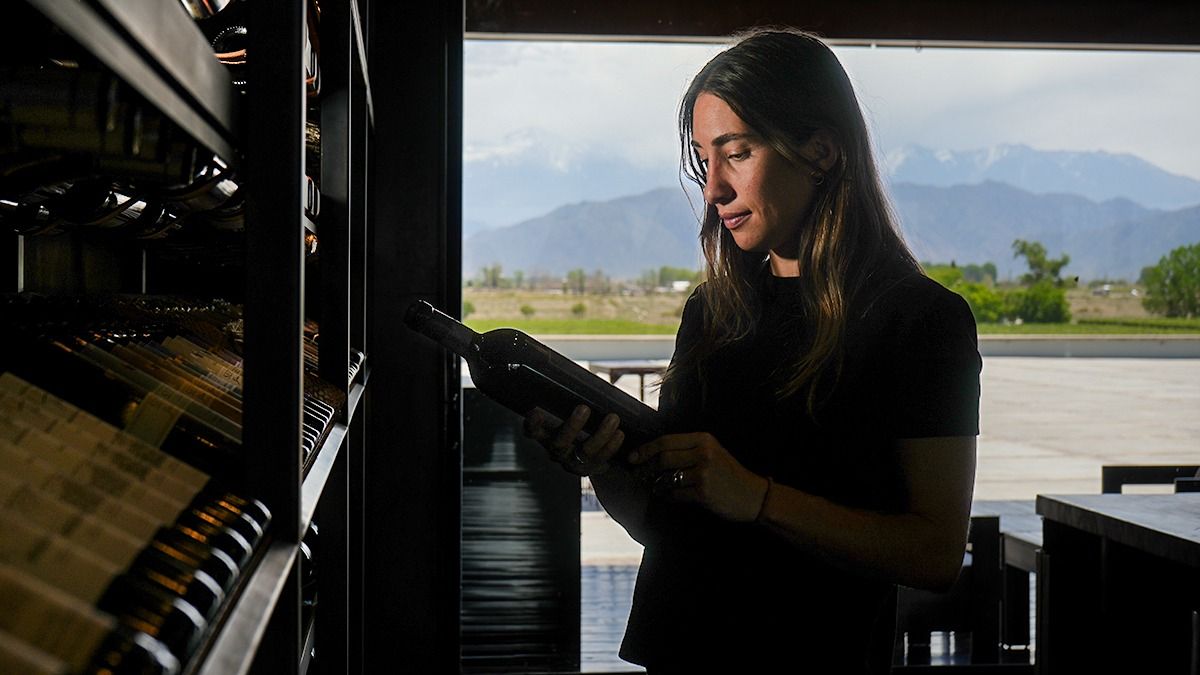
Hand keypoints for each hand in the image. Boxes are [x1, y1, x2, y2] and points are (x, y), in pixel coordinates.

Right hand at [523, 405, 624, 476]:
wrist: (590, 450)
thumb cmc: (574, 419)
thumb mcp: (565, 409)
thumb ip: (564, 397)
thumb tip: (567, 369)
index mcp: (545, 435)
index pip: (532, 431)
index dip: (532, 425)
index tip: (535, 412)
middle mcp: (557, 451)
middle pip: (559, 443)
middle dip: (572, 426)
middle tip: (584, 408)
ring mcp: (574, 462)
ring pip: (585, 452)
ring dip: (601, 434)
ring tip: (613, 418)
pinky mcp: (592, 468)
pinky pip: (602, 459)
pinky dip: (611, 446)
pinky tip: (620, 434)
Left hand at [629, 432, 768, 521]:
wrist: (753, 495)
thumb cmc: (730, 474)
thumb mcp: (713, 452)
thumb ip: (688, 449)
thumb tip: (656, 453)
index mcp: (703, 439)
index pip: (666, 440)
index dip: (646, 449)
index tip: (634, 456)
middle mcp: (703, 453)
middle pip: (663, 458)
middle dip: (646, 467)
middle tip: (638, 474)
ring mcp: (704, 473)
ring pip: (667, 477)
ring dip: (656, 484)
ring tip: (653, 486)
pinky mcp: (703, 492)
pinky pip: (676, 494)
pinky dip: (670, 496)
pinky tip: (671, 496)